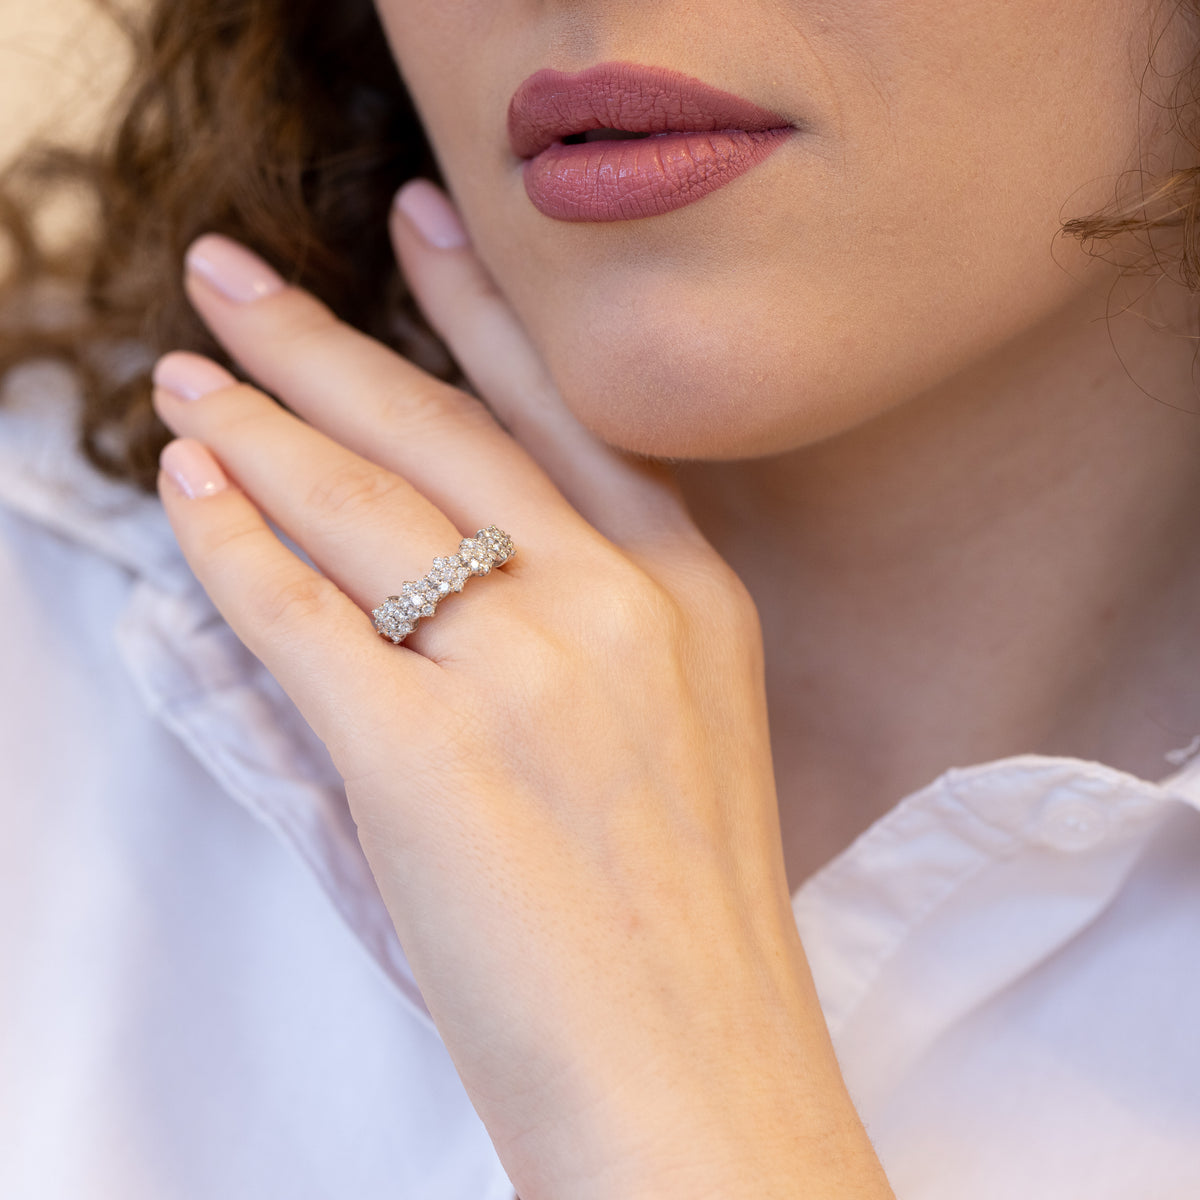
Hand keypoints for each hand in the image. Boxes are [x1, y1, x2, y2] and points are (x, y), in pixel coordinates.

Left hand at [151, 181, 892, 1199]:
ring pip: (358, 507)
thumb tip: (443, 556)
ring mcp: (530, 673)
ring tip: (187, 386)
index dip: (476, 306)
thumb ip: (579, 627)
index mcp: (690, 594)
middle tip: (235, 280)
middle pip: (438, 430)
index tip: (416, 221)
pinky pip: (299, 616)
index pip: (560, 409)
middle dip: (318, 344)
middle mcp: (618, 604)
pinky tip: (188, 496)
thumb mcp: (672, 730)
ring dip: (253, 433)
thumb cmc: (682, 919)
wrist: (701, 1079)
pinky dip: (230, 550)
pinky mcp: (429, 758)